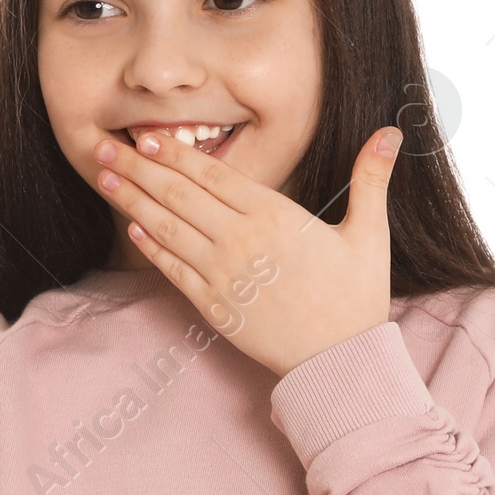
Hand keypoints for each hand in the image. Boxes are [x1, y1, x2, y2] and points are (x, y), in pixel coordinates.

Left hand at [92, 125, 401, 378]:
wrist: (339, 362)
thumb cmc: (356, 298)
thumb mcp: (369, 234)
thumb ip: (371, 179)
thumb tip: (391, 133)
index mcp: (275, 217)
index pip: (213, 176)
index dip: (176, 154)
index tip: (146, 136)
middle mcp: (241, 241)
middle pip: (179, 196)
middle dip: (138, 169)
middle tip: (102, 147)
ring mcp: (223, 276)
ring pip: (167, 229)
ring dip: (132, 201)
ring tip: (103, 178)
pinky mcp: (213, 307)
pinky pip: (174, 270)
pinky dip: (150, 247)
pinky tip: (132, 228)